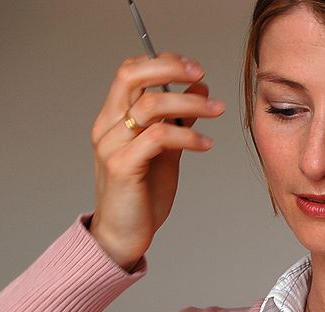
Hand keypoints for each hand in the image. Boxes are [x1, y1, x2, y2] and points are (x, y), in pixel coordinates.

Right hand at [90, 54, 225, 269]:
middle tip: (200, 73)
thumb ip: (178, 121)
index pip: (129, 72)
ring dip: (190, 104)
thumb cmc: (142, 195)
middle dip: (169, 68)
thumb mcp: (165, 151)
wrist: (124, 235)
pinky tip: (206, 144)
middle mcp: (107, 127)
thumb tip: (199, 88)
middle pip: (131, 76)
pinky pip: (158, 138)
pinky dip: (187, 136)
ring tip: (216, 110)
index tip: (193, 68)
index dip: (161, 62)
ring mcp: (112, 146)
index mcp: (113, 119)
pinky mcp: (123, 166)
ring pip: (150, 106)